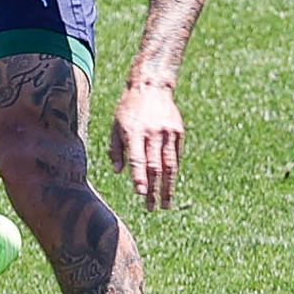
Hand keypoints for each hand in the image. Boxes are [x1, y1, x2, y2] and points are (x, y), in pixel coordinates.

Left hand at [109, 81, 184, 210]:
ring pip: (169, 164)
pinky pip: (175, 156)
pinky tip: (169, 184)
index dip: (139, 177)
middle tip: (151, 207)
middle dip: (153, 189)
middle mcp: (152, 134)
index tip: (141, 194)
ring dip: (168, 186)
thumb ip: (116, 148)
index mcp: (134, 132)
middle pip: (155, 166)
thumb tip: (118, 172)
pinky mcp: (177, 132)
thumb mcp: (115, 125)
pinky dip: (172, 171)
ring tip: (165, 203)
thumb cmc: (128, 107)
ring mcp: (167, 133)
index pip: (137, 159)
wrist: (151, 85)